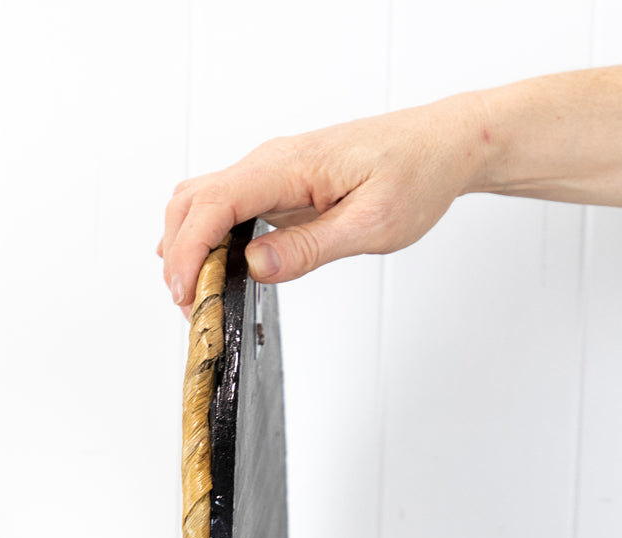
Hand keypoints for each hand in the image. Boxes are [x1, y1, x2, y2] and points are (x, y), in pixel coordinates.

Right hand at [159, 97, 492, 313]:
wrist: (441, 146)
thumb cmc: (416, 176)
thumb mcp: (372, 225)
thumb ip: (310, 248)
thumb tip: (255, 266)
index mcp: (289, 166)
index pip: (213, 204)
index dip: (189, 252)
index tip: (186, 294)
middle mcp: (271, 161)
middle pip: (192, 201)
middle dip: (179, 255)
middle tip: (192, 308)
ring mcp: (271, 171)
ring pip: (201, 201)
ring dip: (188, 246)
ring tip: (199, 296)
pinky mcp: (278, 184)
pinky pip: (225, 205)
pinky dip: (207, 237)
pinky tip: (212, 269)